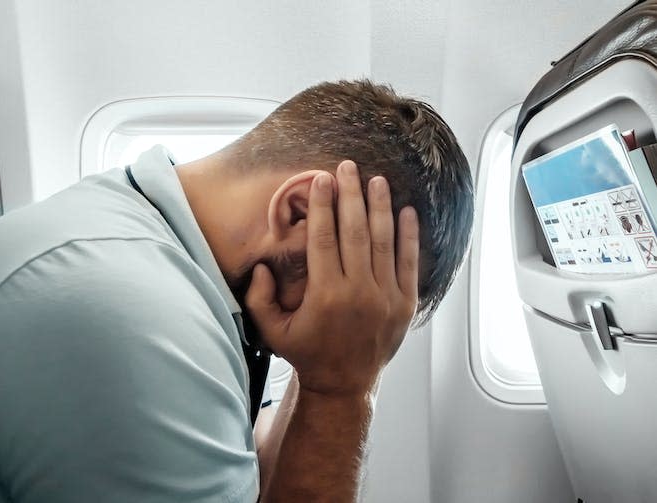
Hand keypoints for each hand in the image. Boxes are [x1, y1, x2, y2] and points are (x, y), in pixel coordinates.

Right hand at [245, 160, 419, 396]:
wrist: (345, 383)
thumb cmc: (307, 352)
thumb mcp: (272, 331)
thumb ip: (259, 299)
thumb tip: (262, 266)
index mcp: (325, 295)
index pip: (323, 238)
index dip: (323, 206)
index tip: (323, 179)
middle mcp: (357, 292)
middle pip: (355, 232)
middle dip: (351, 195)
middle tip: (348, 167)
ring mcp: (385, 298)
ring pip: (384, 242)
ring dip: (380, 208)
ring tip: (377, 180)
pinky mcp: (405, 304)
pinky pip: (409, 263)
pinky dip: (409, 236)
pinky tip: (407, 211)